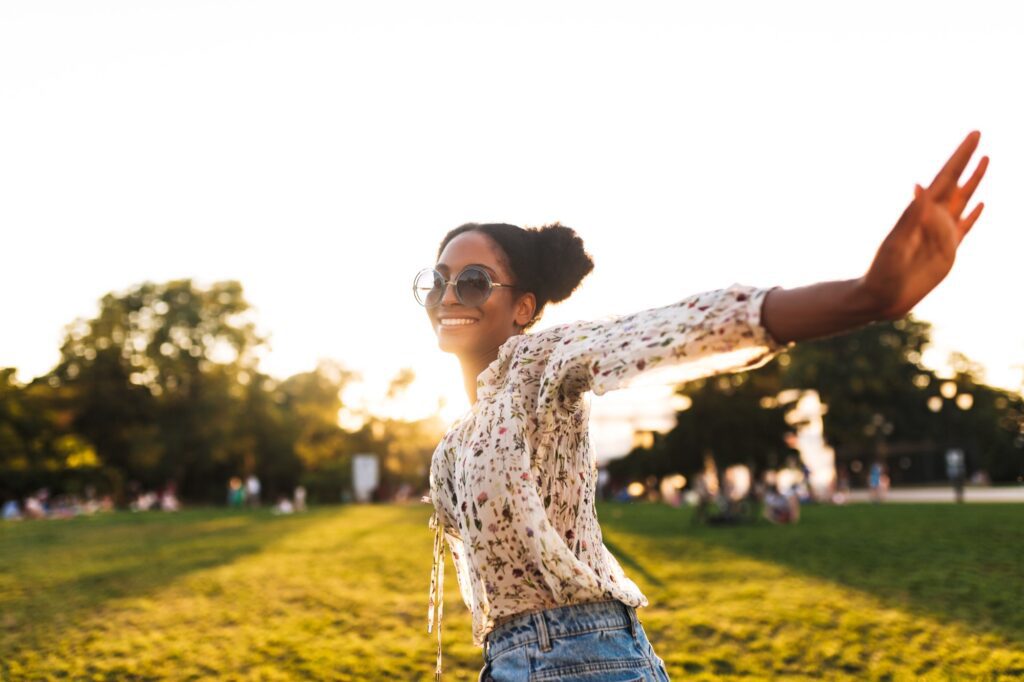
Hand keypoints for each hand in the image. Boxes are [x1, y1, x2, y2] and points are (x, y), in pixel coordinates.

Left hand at [859, 131, 987, 319]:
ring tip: (984, 160)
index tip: (974, 135)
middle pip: (956, 182)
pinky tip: (981, 204)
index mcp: (922, 212)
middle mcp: (933, 219)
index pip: (945, 177)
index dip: (960, 155)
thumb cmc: (883, 271)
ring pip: (963, 200)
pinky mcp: (947, 251)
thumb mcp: (896, 243)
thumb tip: (919, 185)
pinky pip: (965, 227)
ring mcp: (942, 233)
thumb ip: (911, 216)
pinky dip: (974, 215)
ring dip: (974, 181)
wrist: (882, 297)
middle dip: (967, 160)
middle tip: (977, 135)